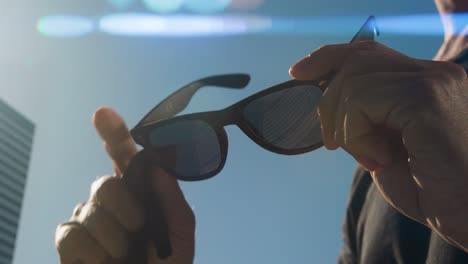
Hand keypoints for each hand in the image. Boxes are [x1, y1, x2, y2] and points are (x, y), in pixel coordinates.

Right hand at [55, 107, 194, 262]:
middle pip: (105, 184)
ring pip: (88, 211)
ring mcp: (87, 219)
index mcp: (139, 191)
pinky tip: (104, 262)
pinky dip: (93, 252)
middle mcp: (110, 201)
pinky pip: (71, 234)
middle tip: (140, 228)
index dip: (114, 134)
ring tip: (124, 255)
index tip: (103, 114)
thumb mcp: (179, 231)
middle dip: (125, 208)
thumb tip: (156, 164)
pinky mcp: (69, 242)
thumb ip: (171, 198)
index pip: (124, 157)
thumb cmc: (168, 262)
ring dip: (114, 238)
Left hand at [290, 41, 467, 250]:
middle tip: (331, 142)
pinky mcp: (426, 98)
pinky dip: (356, 134)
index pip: (369, 53)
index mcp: (427, 80)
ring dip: (345, 126)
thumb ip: (365, 117)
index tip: (298, 72)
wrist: (466, 216)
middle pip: (357, 60)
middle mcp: (434, 73)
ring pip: (354, 81)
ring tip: (368, 157)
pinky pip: (362, 101)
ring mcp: (433, 81)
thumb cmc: (429, 189)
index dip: (329, 57)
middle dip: (329, 100)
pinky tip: (379, 159)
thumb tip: (329, 101)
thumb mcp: (385, 145)